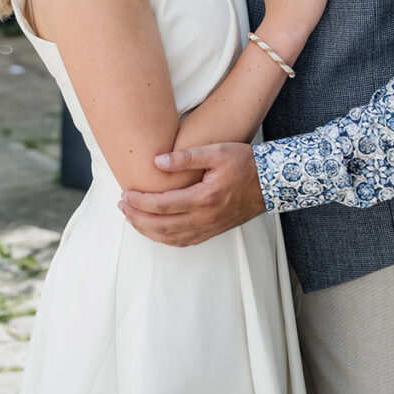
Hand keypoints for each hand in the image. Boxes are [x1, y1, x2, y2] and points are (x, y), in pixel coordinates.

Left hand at [118, 142, 265, 246]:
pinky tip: (155, 230)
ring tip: (132, 217)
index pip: (162, 205)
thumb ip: (187, 157)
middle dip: (136, 217)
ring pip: (170, 238)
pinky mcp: (213, 232)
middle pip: (161, 226)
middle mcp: (205, 218)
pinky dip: (164, 239)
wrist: (271, 183)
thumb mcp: (217, 151)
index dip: (139, 202)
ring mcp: (209, 228)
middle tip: (122, 205)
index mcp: (204, 198)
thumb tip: (157, 161)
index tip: (125, 193)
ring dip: (147, 230)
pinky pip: (183, 242)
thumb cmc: (245, 163)